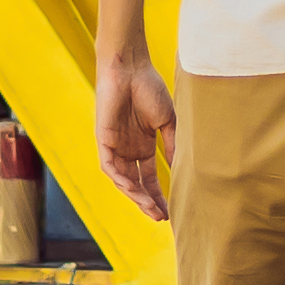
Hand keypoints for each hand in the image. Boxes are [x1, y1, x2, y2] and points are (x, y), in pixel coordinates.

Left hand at [96, 57, 179, 221]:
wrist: (130, 67)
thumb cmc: (150, 88)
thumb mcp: (167, 122)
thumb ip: (172, 146)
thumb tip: (181, 171)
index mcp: (143, 146)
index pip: (149, 178)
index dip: (158, 195)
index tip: (170, 211)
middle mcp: (128, 150)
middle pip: (136, 184)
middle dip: (147, 201)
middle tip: (160, 217)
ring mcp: (115, 146)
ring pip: (122, 180)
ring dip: (135, 195)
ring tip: (150, 208)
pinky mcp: (103, 140)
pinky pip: (109, 166)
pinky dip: (120, 179)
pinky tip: (133, 189)